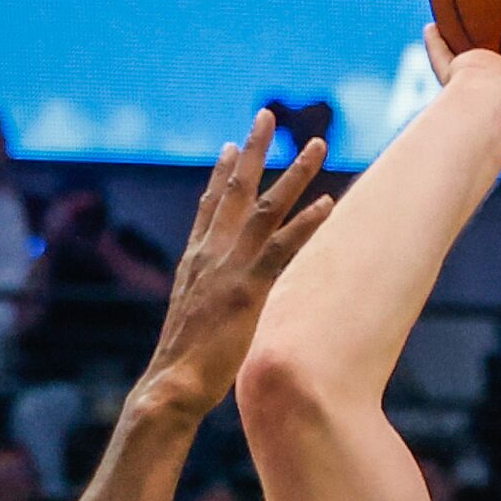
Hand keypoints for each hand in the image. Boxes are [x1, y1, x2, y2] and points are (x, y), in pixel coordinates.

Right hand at [134, 110, 333, 422]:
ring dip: (294, 174)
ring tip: (316, 145)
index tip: (231, 144)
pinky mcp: (247, 290)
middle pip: (234, 189)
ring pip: (265, 208)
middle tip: (266, 114)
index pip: (209, 206)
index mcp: (194, 261)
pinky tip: (329, 202)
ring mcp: (228, 269)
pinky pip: (282, 249)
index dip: (222, 172)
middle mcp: (209, 254)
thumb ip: (207, 302)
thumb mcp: (196, 322)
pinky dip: (306, 223)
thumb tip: (214, 304)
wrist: (172, 386)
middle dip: (253, 150)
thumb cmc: (184, 365)